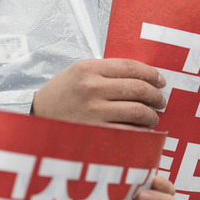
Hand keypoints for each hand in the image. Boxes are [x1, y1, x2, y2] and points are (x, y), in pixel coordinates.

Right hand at [32, 58, 165, 128]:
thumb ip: (106, 71)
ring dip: (151, 115)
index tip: (160, 81)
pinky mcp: (96, 131)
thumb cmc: (61, 94)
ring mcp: (94, 111)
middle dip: (156, 96)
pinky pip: (129, 131)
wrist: (38, 116)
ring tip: (153, 116)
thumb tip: (141, 77)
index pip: (130, 67)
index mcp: (89, 69)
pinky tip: (144, 130)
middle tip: (160, 101)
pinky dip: (142, 131)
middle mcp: (92, 88)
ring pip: (137, 111)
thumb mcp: (78, 72)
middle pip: (138, 88)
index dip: (151, 74)